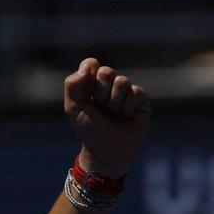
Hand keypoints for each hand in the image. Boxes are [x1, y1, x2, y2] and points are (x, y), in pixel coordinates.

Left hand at [63, 57, 151, 179]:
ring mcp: (126, 90)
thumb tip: (91, 64)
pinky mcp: (141, 99)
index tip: (88, 95)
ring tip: (113, 114)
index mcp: (91, 82)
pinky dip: (127, 108)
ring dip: (114, 102)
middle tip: (100, 107)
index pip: (92, 63)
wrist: (107, 150)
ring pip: (122, 82)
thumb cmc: (88, 128)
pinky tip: (126, 116)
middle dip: (101, 93)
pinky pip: (136, 92)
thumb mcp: (73, 107)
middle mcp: (109, 84)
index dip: (89, 77)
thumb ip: (73, 84)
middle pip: (107, 71)